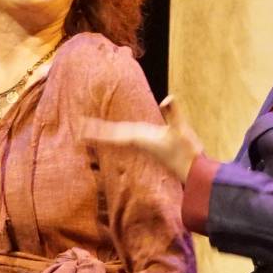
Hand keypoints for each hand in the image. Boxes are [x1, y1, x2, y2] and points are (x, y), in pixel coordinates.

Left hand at [82, 95, 203, 180]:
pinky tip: (116, 135)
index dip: (97, 131)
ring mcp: (145, 145)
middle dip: (96, 131)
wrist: (194, 173)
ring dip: (105, 134)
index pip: (114, 134)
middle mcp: (140, 142)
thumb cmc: (187, 152)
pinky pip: (127, 140)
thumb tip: (167, 99)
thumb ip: (173, 114)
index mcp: (141, 138)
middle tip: (78, 127)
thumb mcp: (180, 129)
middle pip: (112, 136)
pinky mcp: (151, 146)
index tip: (81, 130)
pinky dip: (117, 136)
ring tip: (90, 131)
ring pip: (119, 138)